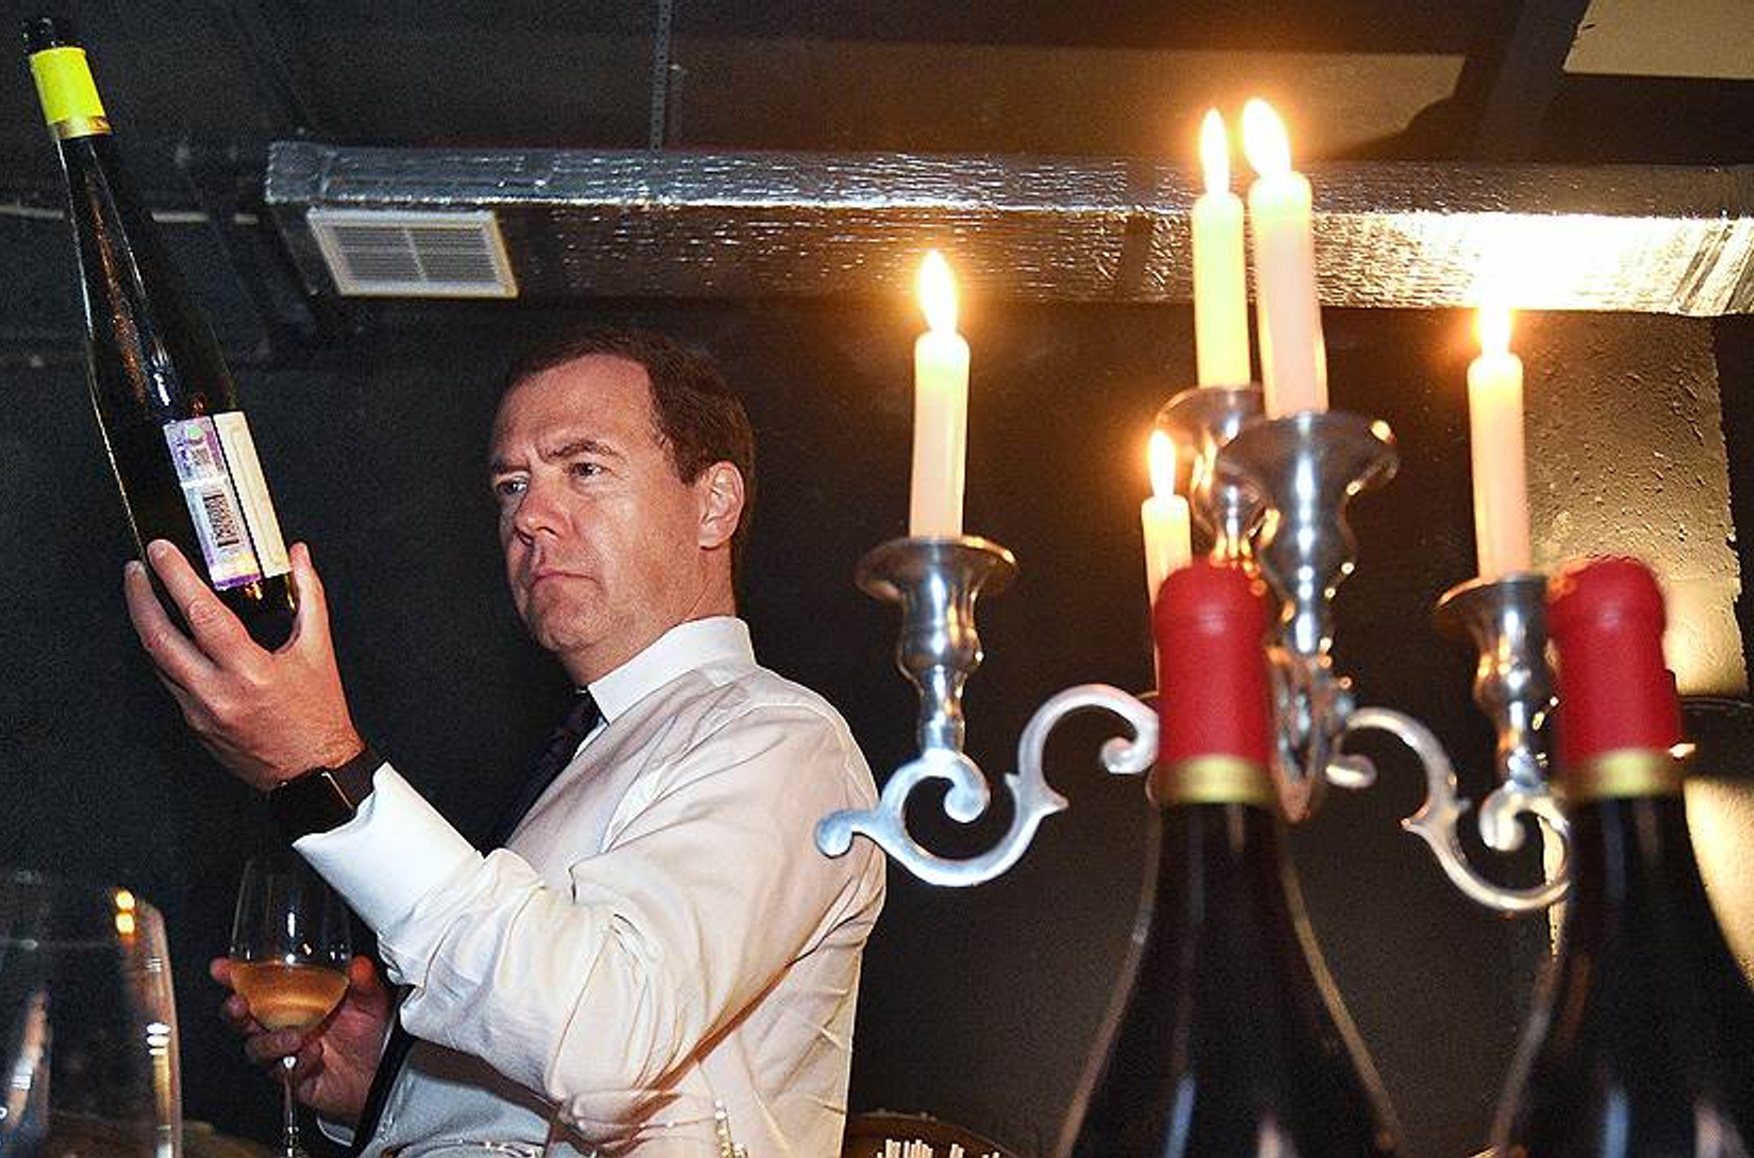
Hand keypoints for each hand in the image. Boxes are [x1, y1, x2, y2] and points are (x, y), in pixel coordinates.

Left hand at [124, 541, 362, 790]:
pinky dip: (164, 651)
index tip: (161, 551)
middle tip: (136, 568)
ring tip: (144, 593)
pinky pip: (168, 680)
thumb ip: (309, 596)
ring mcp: (199, 711)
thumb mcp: (318, 650)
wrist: (311, 771)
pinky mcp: (193, 723)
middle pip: (159, 638)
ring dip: (145, 622)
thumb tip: (300, 557)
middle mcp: (217, 693)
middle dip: (140, 597)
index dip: (176, 577)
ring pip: (156, 660)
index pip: (202, 614)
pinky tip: (167, 632)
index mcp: (251, 672)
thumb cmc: (318, 715)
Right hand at [212, 955, 392, 1125]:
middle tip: (239, 1004)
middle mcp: (282, 1025)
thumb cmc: (365, 1031)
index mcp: (292, 999)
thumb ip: (363, 981)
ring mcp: (285, 1052)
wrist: (377, 1070)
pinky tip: (315, 1054)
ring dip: (270, 1042)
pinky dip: (297, 1063)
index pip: (256, 986)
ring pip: (257, 1048)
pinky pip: (282, 1072)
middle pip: (242, 1019)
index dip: (235, 976)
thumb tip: (358, 965)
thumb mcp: (369, 998)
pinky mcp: (292, 1077)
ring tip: (294, 1036)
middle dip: (234, 1011)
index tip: (222, 968)